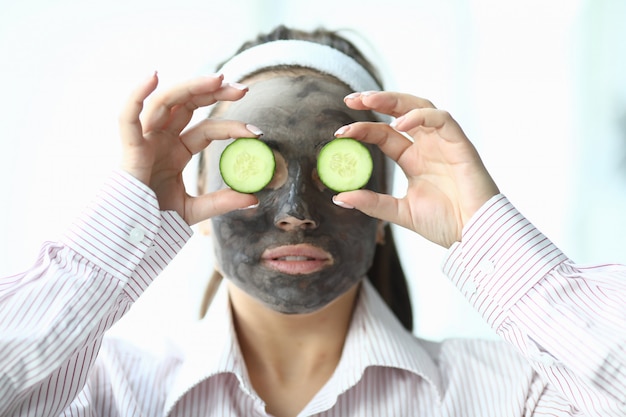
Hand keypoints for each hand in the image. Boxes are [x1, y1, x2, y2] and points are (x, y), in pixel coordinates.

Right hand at [119, 73, 259, 224]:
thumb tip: (254, 198)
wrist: (131, 237)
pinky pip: (128, 118)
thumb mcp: (194, 210)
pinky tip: (152, 77)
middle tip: (243, 89)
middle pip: (188, 105)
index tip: (257, 133)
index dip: (232, 127)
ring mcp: (146, 141)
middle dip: (215, 93)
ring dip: (191, 87)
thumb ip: (221, 202)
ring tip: (219, 79)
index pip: (208, 130)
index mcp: (177, 151)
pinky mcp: (130, 148)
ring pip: (166, 103)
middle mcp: (162, 140)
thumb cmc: (156, 221)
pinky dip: (136, 95)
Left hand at [333, 91, 498, 247]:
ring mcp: (443, 142)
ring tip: (368, 100)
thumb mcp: (400, 212)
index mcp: (413, 159)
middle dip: (375, 102)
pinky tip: (399, 124)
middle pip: (399, 112)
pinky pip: (441, 119)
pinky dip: (421, 116)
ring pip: (420, 106)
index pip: (383, 135)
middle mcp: (427, 146)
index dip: (362, 130)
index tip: (339, 134)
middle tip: (350, 99)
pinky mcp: (460, 144)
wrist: (474, 235)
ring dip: (394, 100)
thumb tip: (339, 197)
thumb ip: (372, 203)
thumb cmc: (445, 224)